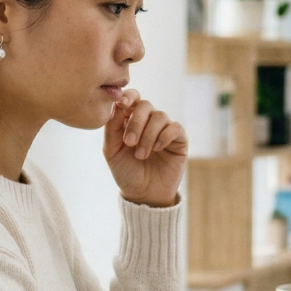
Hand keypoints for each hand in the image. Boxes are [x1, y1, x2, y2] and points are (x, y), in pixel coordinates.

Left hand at [104, 89, 187, 207]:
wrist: (144, 194)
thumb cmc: (126, 172)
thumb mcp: (112, 151)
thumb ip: (112, 128)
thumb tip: (116, 105)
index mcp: (130, 120)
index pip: (131, 98)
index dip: (128, 96)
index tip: (122, 104)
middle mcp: (148, 121)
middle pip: (145, 105)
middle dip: (136, 122)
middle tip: (129, 142)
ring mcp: (164, 129)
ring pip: (159, 116)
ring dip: (148, 135)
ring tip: (141, 154)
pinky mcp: (179, 139)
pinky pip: (174, 127)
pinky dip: (164, 136)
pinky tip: (157, 149)